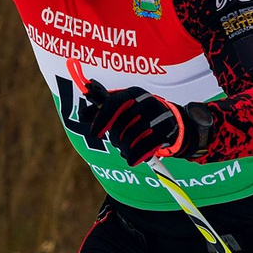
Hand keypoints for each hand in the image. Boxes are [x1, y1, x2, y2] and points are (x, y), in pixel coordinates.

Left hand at [80, 83, 214, 164]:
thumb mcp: (121, 108)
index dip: (101, 119)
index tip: (93, 134)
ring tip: (125, 150)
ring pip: (132, 138)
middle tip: (117, 143)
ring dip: (124, 149)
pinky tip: (131, 160)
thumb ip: (101, 110)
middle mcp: (147, 101)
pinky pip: (146, 147)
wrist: (170, 120)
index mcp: (133, 93)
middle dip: (115, 139)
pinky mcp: (167, 130)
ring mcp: (158, 115)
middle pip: (121, 125)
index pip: (113, 104)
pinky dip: (135, 156)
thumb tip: (82, 114)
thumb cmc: (139, 115)